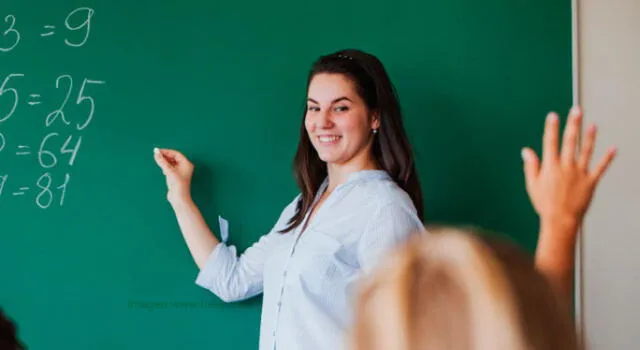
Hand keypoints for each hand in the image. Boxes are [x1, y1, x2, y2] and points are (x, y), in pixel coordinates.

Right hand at [153, 147, 194, 204]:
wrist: (178, 198)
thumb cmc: (177, 184)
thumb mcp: (169, 171)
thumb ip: (162, 161)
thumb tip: (156, 152)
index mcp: (186, 164)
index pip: (176, 154)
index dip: (166, 152)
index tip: (157, 151)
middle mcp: (185, 167)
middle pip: (174, 158)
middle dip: (165, 156)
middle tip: (156, 155)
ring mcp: (180, 172)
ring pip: (171, 163)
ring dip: (165, 162)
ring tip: (158, 161)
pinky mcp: (176, 177)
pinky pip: (170, 169)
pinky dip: (166, 167)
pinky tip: (163, 169)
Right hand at [522, 106, 616, 238]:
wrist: (560, 220)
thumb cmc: (544, 204)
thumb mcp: (532, 185)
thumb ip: (531, 166)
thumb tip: (526, 151)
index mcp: (551, 166)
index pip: (550, 142)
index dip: (551, 127)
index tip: (553, 116)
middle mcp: (566, 166)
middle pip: (570, 141)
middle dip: (573, 124)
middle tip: (576, 110)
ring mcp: (580, 173)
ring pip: (586, 151)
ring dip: (590, 137)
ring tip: (593, 125)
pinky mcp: (591, 182)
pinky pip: (600, 168)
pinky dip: (607, 158)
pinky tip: (613, 149)